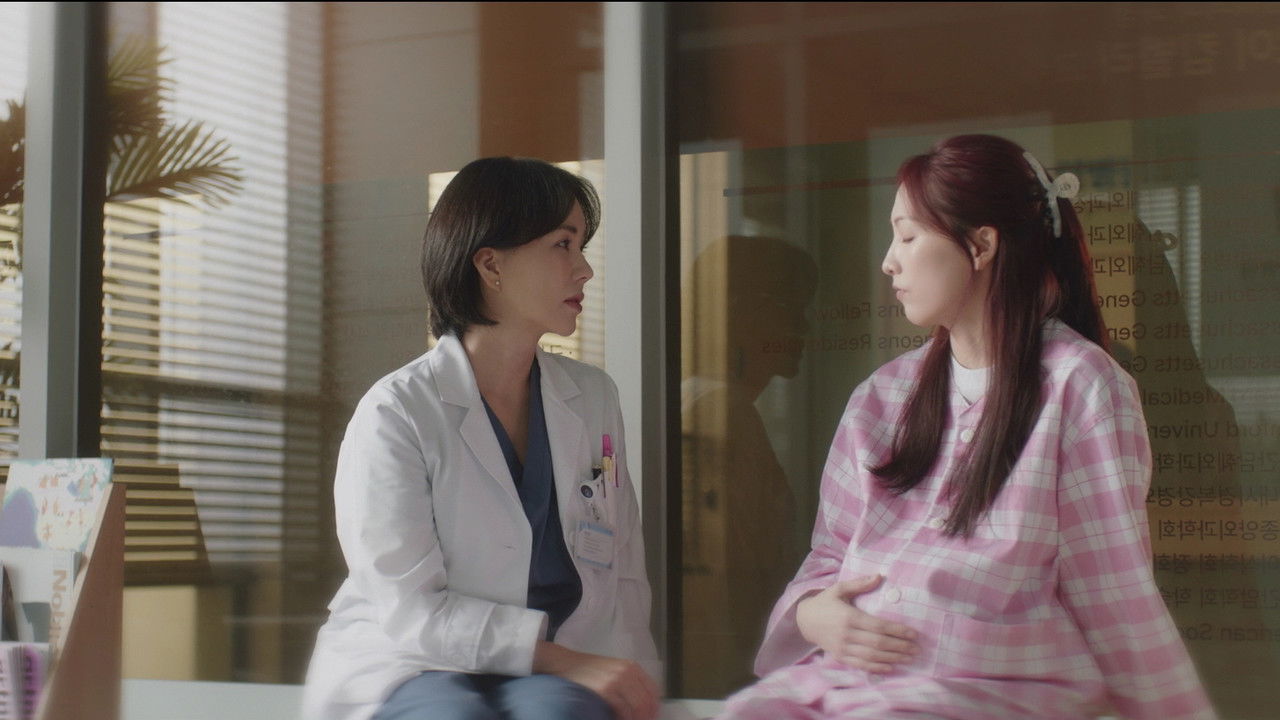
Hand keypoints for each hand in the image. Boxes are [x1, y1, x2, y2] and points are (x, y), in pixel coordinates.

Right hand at [533, 641, 659, 719]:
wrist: (565, 663)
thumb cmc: (587, 669)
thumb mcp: (613, 670)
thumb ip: (628, 682)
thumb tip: (642, 704)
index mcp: (632, 667)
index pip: (653, 690)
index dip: (655, 708)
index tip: (653, 717)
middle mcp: (627, 672)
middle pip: (646, 701)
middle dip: (646, 717)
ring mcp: (616, 680)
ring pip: (636, 708)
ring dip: (635, 719)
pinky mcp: (605, 690)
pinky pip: (622, 710)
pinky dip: (623, 719)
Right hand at [795, 574, 919, 672]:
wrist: (804, 621)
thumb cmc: (825, 603)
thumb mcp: (839, 589)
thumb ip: (859, 583)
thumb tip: (879, 576)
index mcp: (849, 616)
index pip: (878, 626)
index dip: (897, 631)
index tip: (914, 634)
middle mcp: (846, 634)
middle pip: (878, 643)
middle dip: (900, 647)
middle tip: (917, 649)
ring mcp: (843, 648)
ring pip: (872, 656)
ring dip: (893, 658)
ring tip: (909, 658)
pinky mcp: (840, 657)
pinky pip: (861, 665)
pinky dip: (877, 667)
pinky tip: (891, 667)